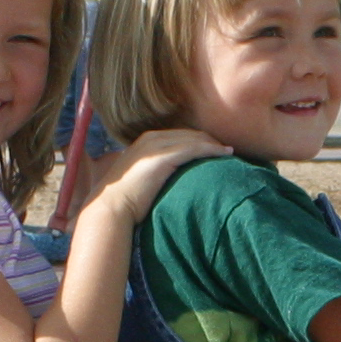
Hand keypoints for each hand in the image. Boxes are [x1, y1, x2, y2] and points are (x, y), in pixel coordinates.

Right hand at [85, 129, 232, 222]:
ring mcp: (157, 146)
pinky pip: (194, 148)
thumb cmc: (124, 202)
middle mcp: (151, 139)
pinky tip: (225, 154)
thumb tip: (162, 184)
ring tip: (229, 152)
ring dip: (213, 144)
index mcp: (145, 142)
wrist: (111, 207)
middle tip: (226, 149)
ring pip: (193, 139)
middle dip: (208, 140)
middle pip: (188, 134)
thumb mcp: (138, 180)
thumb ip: (151, 175)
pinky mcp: (164, 157)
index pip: (177, 136)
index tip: (213, 149)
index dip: (196, 141)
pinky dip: (212, 150)